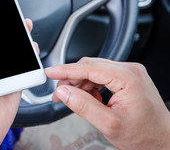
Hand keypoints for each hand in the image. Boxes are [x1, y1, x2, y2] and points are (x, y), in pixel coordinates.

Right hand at [46, 57, 169, 149]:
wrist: (162, 141)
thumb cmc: (144, 135)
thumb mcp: (109, 124)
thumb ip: (83, 105)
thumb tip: (63, 91)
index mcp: (127, 77)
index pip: (88, 68)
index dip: (65, 70)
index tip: (49, 73)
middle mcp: (130, 70)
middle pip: (90, 66)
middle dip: (71, 78)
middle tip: (60, 94)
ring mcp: (130, 73)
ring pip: (94, 70)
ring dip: (80, 83)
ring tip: (73, 99)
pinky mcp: (128, 78)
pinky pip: (102, 75)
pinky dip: (90, 85)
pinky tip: (88, 98)